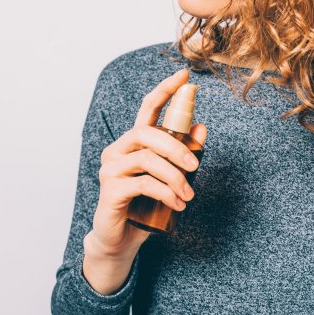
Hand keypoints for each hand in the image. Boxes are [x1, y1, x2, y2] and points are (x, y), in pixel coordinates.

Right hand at [84, 68, 207, 293]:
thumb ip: (184, 154)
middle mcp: (118, 150)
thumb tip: (202, 127)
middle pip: (147, 133)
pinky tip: (177, 205)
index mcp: (134, 143)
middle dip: (177, 147)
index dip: (165, 90)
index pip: (147, 109)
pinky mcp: (111, 190)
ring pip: (147, 158)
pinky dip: (166, 193)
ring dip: (175, 176)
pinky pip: (143, 183)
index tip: (184, 75)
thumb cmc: (147, 206)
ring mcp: (111, 169)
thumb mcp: (172, 178)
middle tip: (196, 166)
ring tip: (189, 195)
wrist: (123, 239)